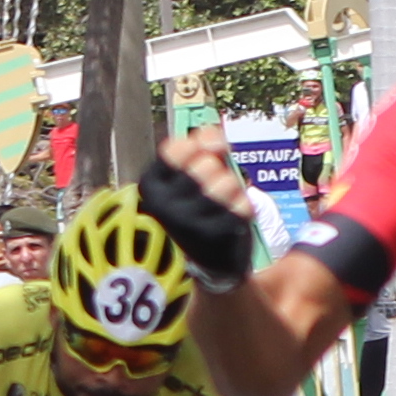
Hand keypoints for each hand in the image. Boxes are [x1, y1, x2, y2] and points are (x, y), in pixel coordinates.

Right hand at [136, 125, 264, 288]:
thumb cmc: (201, 204)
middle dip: (219, 171)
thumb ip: (202, 145)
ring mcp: (185, 223)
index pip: (176, 148)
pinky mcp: (212, 237)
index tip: (207, 156)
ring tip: (225, 203)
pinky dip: (244, 207)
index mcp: (151, 185)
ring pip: (226, 182)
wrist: (210, 258)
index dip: (199, 146)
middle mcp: (161, 205)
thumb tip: (214, 137)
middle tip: (214, 188)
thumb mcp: (193, 171)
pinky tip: (232, 218)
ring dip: (233, 189)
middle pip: (206, 164)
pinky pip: (242, 204)